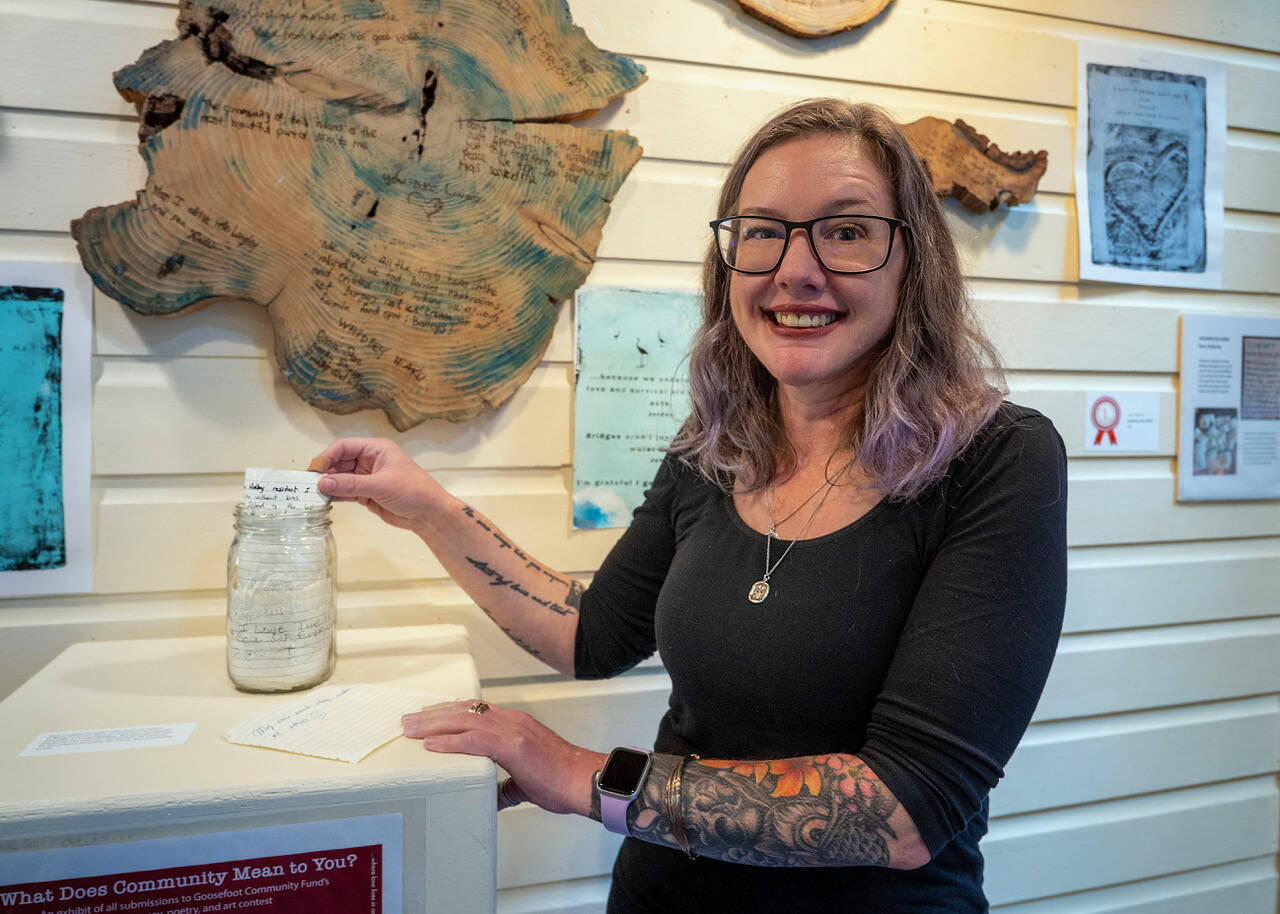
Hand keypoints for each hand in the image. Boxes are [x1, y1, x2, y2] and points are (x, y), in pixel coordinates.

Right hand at [311, 438, 448, 530]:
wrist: (428, 514)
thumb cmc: (413, 491)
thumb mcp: (380, 485)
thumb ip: (351, 484)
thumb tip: (323, 482)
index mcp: (376, 449)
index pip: (344, 446)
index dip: (328, 456)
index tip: (315, 470)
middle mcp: (369, 461)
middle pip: (339, 462)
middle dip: (325, 472)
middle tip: (310, 485)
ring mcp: (367, 478)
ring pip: (341, 478)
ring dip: (329, 485)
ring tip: (313, 494)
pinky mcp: (366, 494)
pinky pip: (346, 491)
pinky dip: (336, 495)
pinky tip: (325, 500)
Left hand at [402, 701, 605, 816]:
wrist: (584, 780)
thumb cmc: (562, 779)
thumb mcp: (528, 779)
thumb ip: (507, 785)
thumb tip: (494, 797)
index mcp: (516, 724)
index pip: (477, 711)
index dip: (450, 711)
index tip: (430, 714)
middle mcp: (512, 721)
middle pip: (465, 711)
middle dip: (434, 714)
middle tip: (409, 719)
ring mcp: (512, 731)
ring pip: (464, 720)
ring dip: (433, 724)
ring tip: (410, 728)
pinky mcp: (513, 746)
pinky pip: (473, 741)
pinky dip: (450, 741)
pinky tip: (432, 744)